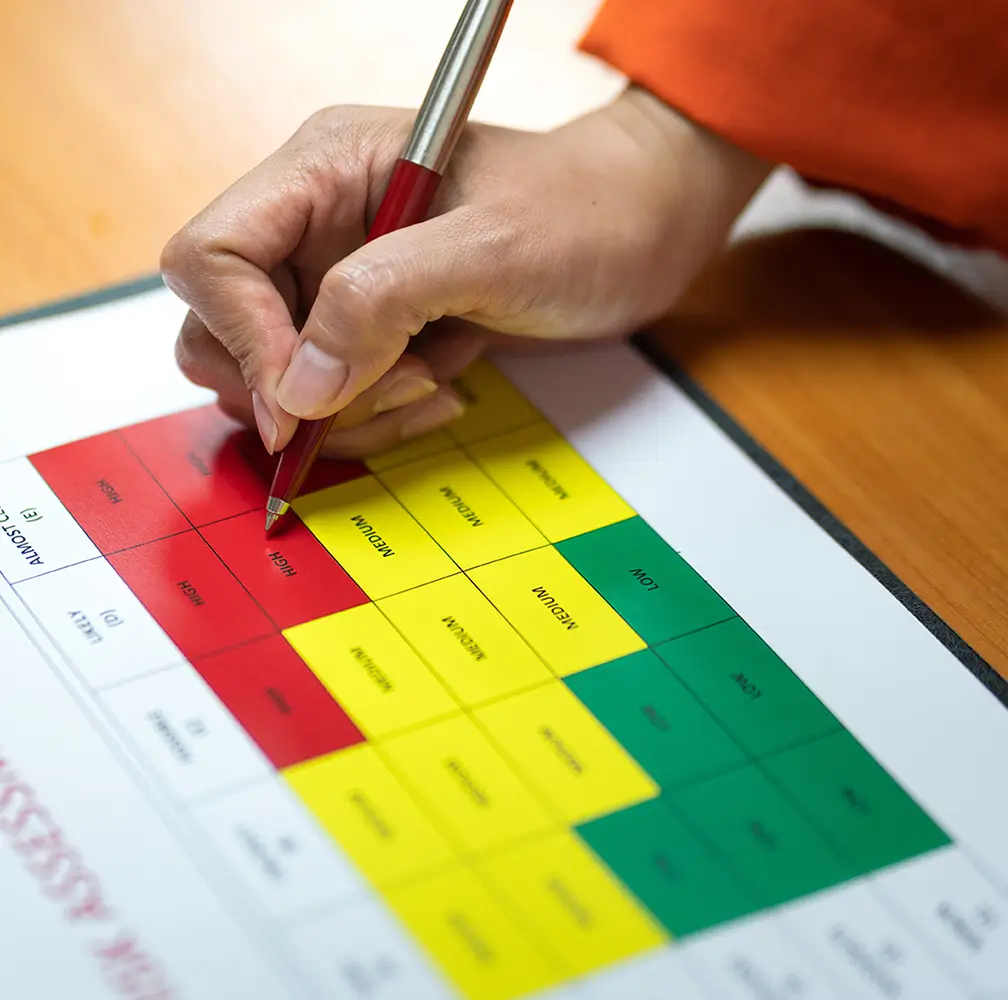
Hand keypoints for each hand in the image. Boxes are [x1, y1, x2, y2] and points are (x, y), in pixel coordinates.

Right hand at [160, 87, 767, 456]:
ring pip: (283, 382)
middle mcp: (317, 228)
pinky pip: (336, 400)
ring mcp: (342, 284)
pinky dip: (379, 414)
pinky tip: (441, 384)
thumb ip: (384, 300)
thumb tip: (299, 386)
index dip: (244, 336)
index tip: (305, 400)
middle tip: (396, 383)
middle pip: (228, 330)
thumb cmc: (584, 211)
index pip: (214, 256)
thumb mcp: (491, 247)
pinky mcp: (373, 331)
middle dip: (302, 387)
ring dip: (352, 409)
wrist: (639, 231)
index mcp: (325, 171)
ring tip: (434, 381)